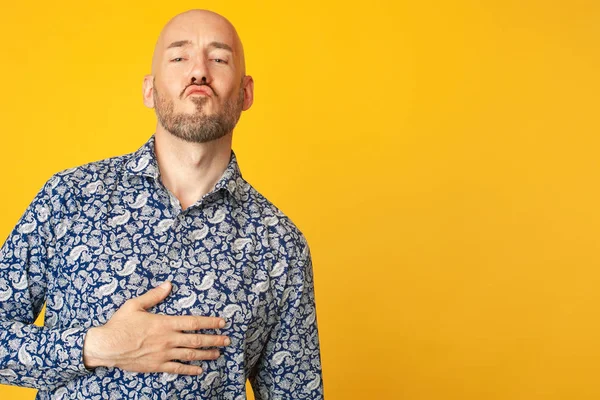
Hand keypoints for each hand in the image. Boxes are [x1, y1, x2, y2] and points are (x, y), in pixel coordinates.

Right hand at [82, 281, 228, 374]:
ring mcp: (163, 354)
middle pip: (196, 340)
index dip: (210, 323)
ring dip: (206, 354)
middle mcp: (167, 339)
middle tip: (227, 340)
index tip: (222, 323)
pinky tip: (199, 370)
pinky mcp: (157, 366)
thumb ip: (154, 296)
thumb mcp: (135, 305)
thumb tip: (168, 285)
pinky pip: (177, 369)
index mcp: (165, 323)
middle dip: (214, 339)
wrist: (106, 346)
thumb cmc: (119, 324)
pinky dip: (190, 370)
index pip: (194, 323)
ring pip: (190, 355)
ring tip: (218, 353)